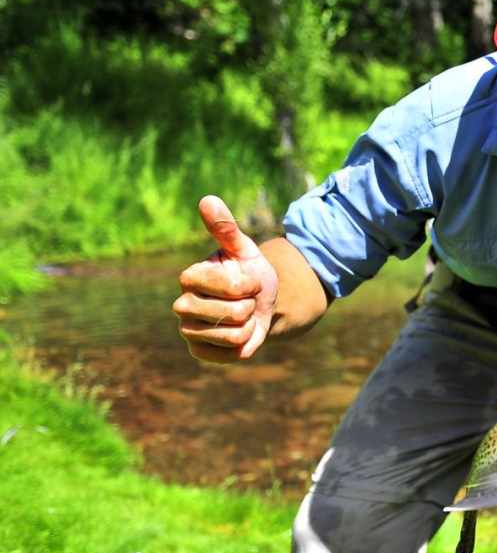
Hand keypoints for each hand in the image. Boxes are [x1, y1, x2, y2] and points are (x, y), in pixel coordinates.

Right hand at [173, 196, 278, 361]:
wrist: (257, 303)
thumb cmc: (248, 272)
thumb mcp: (243, 249)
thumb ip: (226, 228)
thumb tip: (207, 199)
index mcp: (189, 277)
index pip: (233, 286)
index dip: (251, 284)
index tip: (248, 279)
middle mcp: (182, 304)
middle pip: (235, 312)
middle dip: (252, 306)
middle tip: (245, 300)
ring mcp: (188, 331)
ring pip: (235, 334)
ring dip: (250, 324)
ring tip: (243, 315)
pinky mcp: (199, 351)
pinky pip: (232, 353)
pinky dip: (245, 344)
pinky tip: (239, 332)